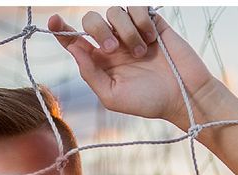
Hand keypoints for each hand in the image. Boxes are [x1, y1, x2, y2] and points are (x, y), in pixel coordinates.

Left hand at [48, 7, 213, 126]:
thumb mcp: (113, 97)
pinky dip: (141, 21)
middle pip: (91, 20)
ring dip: (126, 31)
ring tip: (142, 52)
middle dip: (98, 31)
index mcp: (101, 63)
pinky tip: (152, 39)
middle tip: (113, 50)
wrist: (183, 94)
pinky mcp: (150, 21)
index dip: (62, 30)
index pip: (76, 41)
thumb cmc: (149, 102)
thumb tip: (74, 48)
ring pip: (114, 11)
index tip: (53, 21)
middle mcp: (114, 44)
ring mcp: (132, 31)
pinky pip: (136, 6)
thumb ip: (91, 74)